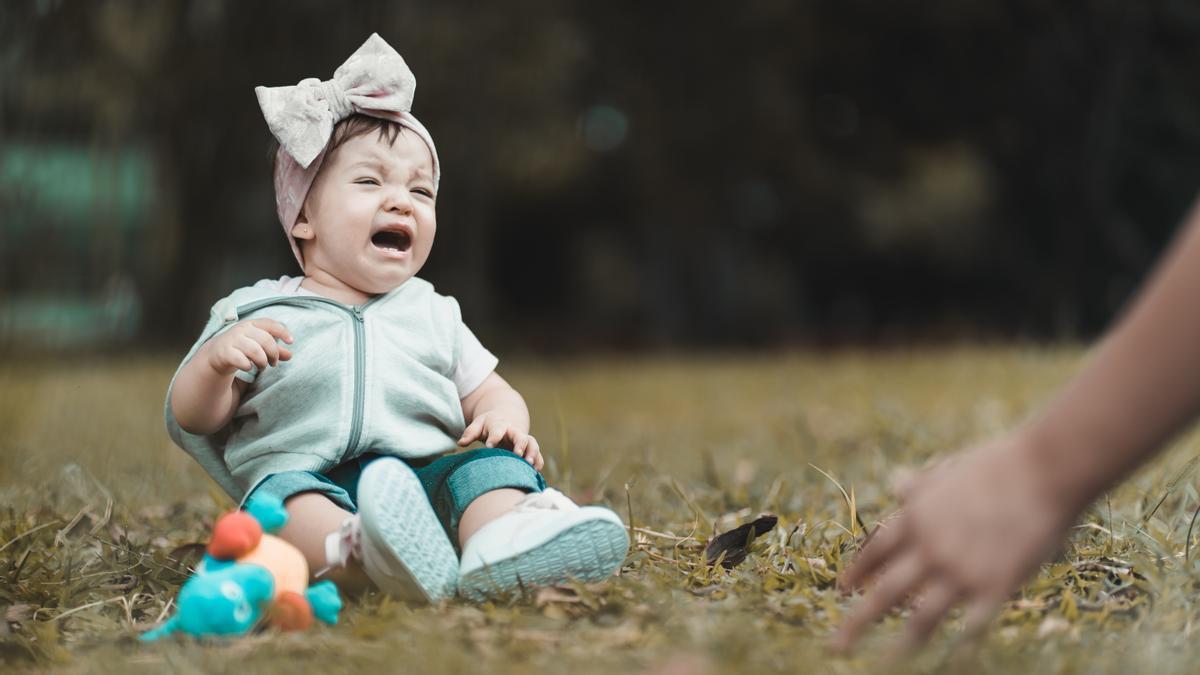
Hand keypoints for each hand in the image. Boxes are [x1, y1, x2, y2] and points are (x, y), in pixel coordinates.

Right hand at [205, 319, 293, 376]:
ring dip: (263, 361)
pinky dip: (248, 365)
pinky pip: (241, 360)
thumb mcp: (258, 346)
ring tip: (262, 367)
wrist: (216, 354)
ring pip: (255, 350)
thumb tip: (290, 355)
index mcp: (252, 324)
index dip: (282, 332)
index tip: (291, 342)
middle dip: (273, 353)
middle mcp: (242, 330)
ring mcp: (232, 340)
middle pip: (265, 339)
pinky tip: (249, 367)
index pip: (270, 324)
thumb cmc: (242, 347)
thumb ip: (275, 350)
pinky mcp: (225, 352)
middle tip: (273, 363)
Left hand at [458, 412, 542, 469]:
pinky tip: (536, 472)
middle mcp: (514, 432)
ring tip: (530, 465)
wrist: (504, 418)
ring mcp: (523, 439)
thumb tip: (460, 443)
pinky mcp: (528, 448)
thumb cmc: (488, 424)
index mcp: (499, 425)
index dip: (494, 438)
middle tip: (517, 455)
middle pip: (520, 436)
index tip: (490, 447)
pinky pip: (537, 454)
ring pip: (532, 444)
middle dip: (520, 445)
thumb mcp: (478, 424)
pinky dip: (538, 462)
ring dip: (532, 454)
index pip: (497, 430)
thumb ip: (470, 433)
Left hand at [831, 432, 1081, 655]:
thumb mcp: (947, 471)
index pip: (876, 552)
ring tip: (881, 665)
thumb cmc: (998, 465)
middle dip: (858, 621)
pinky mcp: (995, 588)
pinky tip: (952, 664)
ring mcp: (960, 572)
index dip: (858, 572)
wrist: (1043, 471)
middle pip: (885, 592)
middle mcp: (929, 549)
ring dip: (899, 647)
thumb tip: (896, 484)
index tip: (843, 590)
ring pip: (920, 619)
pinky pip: (970, 627)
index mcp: (915, 519)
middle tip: (837, 645)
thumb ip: (920, 485)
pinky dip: (959, 648)